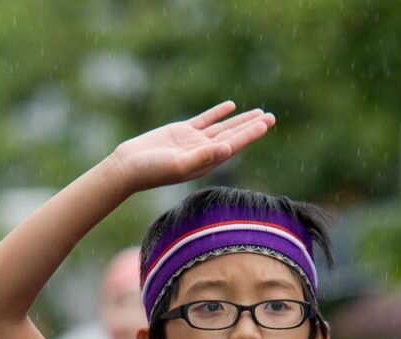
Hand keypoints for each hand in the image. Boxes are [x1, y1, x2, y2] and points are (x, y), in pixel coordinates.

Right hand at [108, 102, 274, 191]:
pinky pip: (205, 119)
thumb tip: (227, 149)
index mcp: (207, 162)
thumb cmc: (152, 171)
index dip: (250, 134)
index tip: (266, 124)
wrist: (128, 167)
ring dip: (240, 120)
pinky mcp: (181, 132)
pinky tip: (230, 106)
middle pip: (233, 135)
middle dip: (252, 126)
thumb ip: (203, 157)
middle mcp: (204, 152)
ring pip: (222, 127)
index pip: (234, 144)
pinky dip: (218, 113)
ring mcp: (193, 141)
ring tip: (258, 113)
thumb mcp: (179, 165)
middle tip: (271, 117)